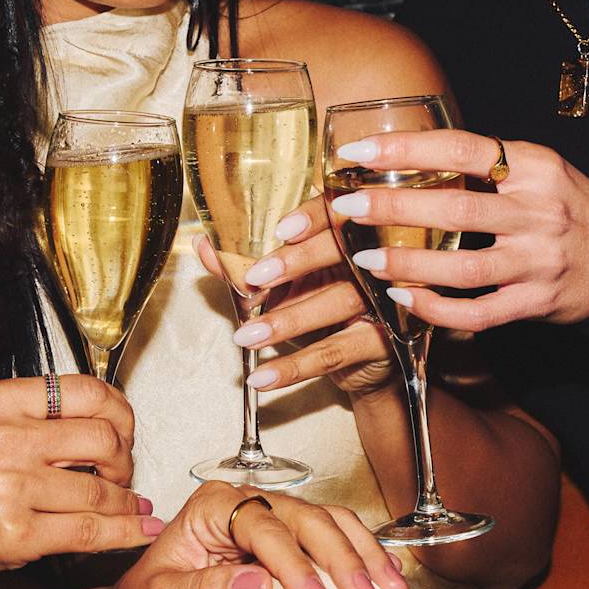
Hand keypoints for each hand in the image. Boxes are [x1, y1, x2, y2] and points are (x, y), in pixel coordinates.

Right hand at [0, 375, 160, 588]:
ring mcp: (10, 488)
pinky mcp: (15, 536)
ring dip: (126, 502)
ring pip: (102, 491)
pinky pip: (91, 533)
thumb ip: (32, 414)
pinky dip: (124, 534)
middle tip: (123, 475)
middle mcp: (5, 438)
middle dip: (126, 460)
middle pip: (105, 439)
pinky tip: (138, 531)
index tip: (123, 432)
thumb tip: (104, 417)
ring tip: (128, 506)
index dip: (121, 414)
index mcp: (0, 400)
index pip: (89, 392)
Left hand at [106, 482, 409, 588]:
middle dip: (341, 556)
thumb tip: (256, 584)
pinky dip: (364, 556)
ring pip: (329, 522)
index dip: (292, 561)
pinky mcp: (291, 545)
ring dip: (364, 554)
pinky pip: (335, 540)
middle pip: (305, 517)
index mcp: (210, 507)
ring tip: (391, 588)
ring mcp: (272, 521)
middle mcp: (245, 504)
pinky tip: (387, 577)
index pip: (261, 525)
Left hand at [190, 210, 396, 398]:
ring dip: (289, 320)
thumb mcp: (282, 282)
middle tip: (256, 278)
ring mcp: (383, 299)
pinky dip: (295, 367)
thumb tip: (204, 245)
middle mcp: (372, 260)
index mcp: (349, 234)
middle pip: (343, 250)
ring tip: (247, 336)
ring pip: (339, 302)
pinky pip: (335, 352)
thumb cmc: (320, 306)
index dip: (313, 217)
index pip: (336, 212)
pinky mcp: (382, 341)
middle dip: (298, 261)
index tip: (282, 228)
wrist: (359, 362)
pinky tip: (263, 376)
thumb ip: (245, 264)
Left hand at [329, 130, 588, 330]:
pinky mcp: (536, 302)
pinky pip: (477, 312)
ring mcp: (538, 261)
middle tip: (347, 208)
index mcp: (535, 167)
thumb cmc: (571, 209)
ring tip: (365, 259)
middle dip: (393, 209)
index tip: (359, 149)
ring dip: (407, 265)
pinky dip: (436, 310)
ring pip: (461, 267)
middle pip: (455, 210)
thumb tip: (411, 153)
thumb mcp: (540, 171)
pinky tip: (404, 300)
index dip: (407, 149)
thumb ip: (488, 165)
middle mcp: (538, 211)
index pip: (462, 149)